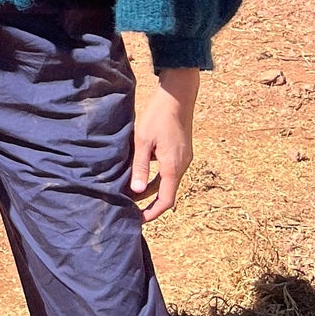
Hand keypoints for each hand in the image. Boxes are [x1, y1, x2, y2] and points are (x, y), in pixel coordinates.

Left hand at [131, 68, 199, 221]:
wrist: (177, 95)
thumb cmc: (158, 116)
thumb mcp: (143, 141)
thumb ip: (140, 167)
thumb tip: (137, 191)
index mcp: (173, 167)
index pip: (165, 200)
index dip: (152, 213)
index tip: (138, 220)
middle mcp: (182, 165)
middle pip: (166, 192)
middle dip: (149, 202)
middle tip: (131, 206)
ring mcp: (184, 158)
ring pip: (167, 181)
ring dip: (152, 188)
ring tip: (132, 191)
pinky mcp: (182, 150)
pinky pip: (169, 170)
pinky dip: (157, 176)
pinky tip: (142, 171)